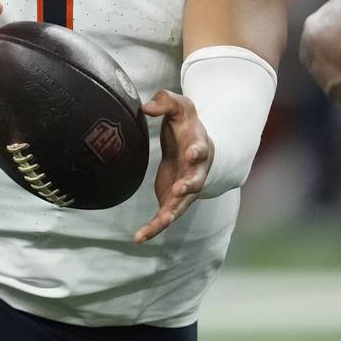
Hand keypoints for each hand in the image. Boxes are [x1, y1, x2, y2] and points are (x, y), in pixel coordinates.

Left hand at [134, 89, 213, 242]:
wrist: (193, 149)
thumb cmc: (186, 126)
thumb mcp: (179, 107)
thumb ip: (164, 101)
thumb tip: (145, 107)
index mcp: (198, 147)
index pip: (200, 149)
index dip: (197, 152)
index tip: (192, 153)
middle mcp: (196, 172)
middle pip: (196, 181)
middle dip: (190, 185)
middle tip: (181, 189)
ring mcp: (185, 190)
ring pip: (180, 205)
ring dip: (171, 214)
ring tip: (159, 223)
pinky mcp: (172, 202)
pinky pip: (164, 218)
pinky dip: (153, 229)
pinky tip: (139, 238)